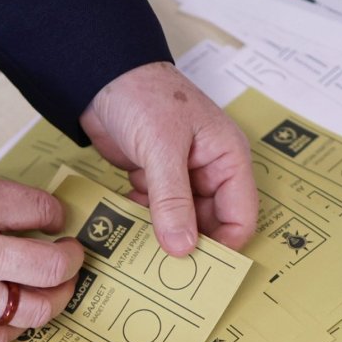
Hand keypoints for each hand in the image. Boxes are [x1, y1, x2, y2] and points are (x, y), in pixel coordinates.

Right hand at [0, 164, 85, 341]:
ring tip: (57, 288)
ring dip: (57, 297)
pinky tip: (17, 315)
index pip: (42, 210)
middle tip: (71, 254)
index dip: (57, 214)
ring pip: (36, 307)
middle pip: (53, 264)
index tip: (56, 219)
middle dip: (72, 258)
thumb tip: (21, 212)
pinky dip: (16, 328)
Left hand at [81, 62, 256, 255]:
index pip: (240, 216)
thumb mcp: (161, 148)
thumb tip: (183, 248)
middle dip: (188, 243)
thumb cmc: (143, 95)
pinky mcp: (155, 179)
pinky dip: (143, 219)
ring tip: (141, 246)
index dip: (223, 245)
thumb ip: (172, 200)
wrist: (101, 74)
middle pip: (210, 224)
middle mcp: (210, 170)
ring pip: (181, 222)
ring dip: (162, 232)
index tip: (196, 267)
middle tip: (164, 267)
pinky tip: (126, 219)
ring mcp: (182, 176)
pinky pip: (156, 212)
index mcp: (227, 158)